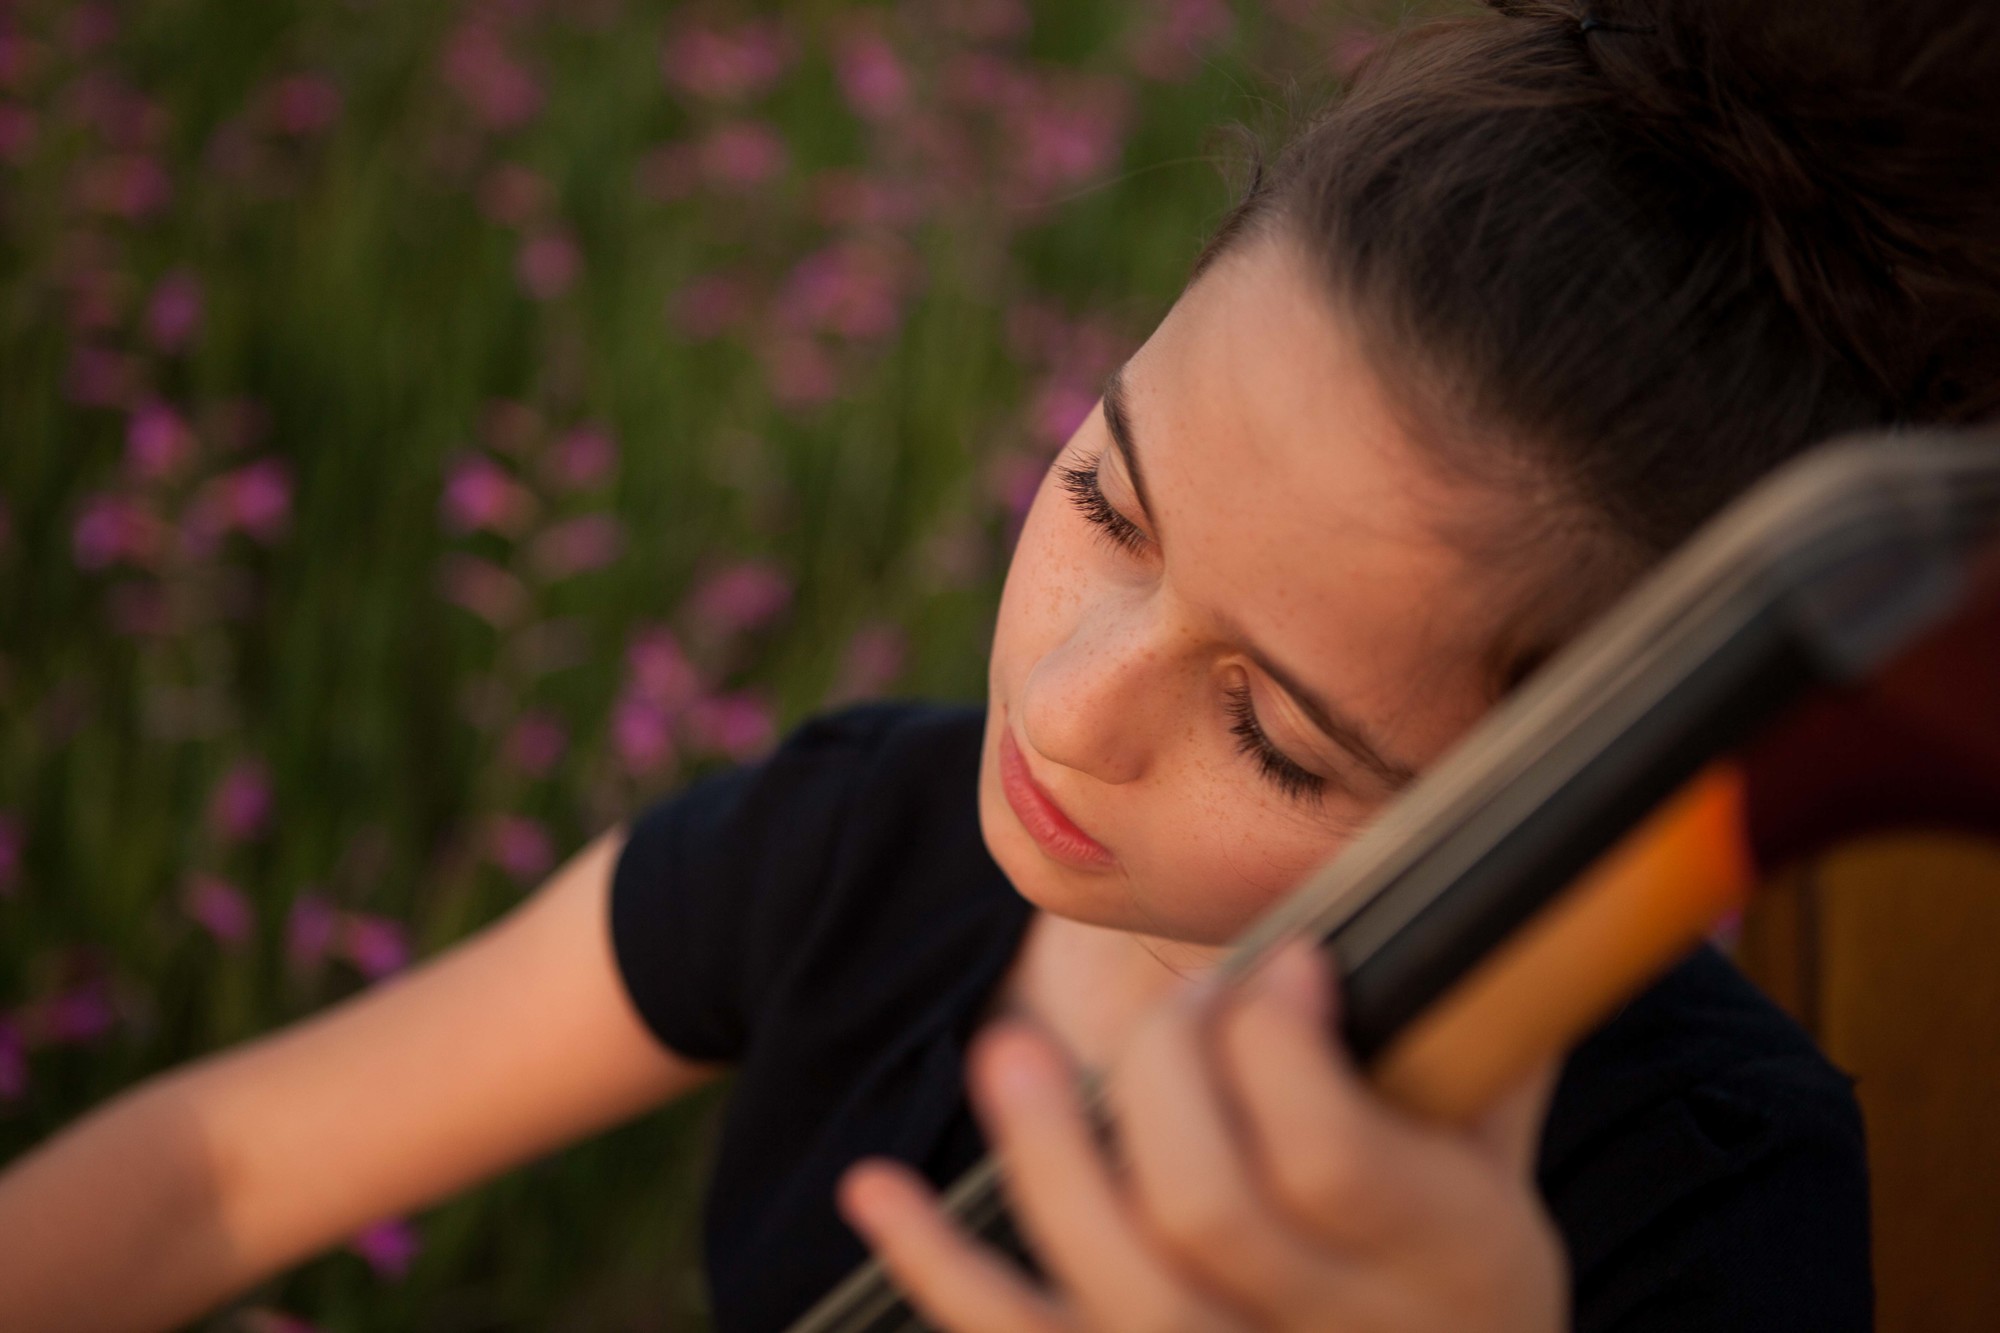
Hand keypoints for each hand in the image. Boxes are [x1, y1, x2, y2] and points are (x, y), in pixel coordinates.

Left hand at [838, 941, 1567, 1332]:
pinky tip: (877, 1191)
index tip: (1281, 958)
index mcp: (1457, 1253)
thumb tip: (1476, 855)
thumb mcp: (1500, 1135)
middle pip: (1206, 1210)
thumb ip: (1484, 1018)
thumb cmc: (1462, 1229)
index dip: (1279, 1043)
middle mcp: (1342, 1331)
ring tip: (1004, 1048)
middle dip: (1163, 1074)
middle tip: (1177, 1002)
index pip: (1331, 1158)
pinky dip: (945, 1270)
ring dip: (1046, 1156)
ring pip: (1119, 1291)